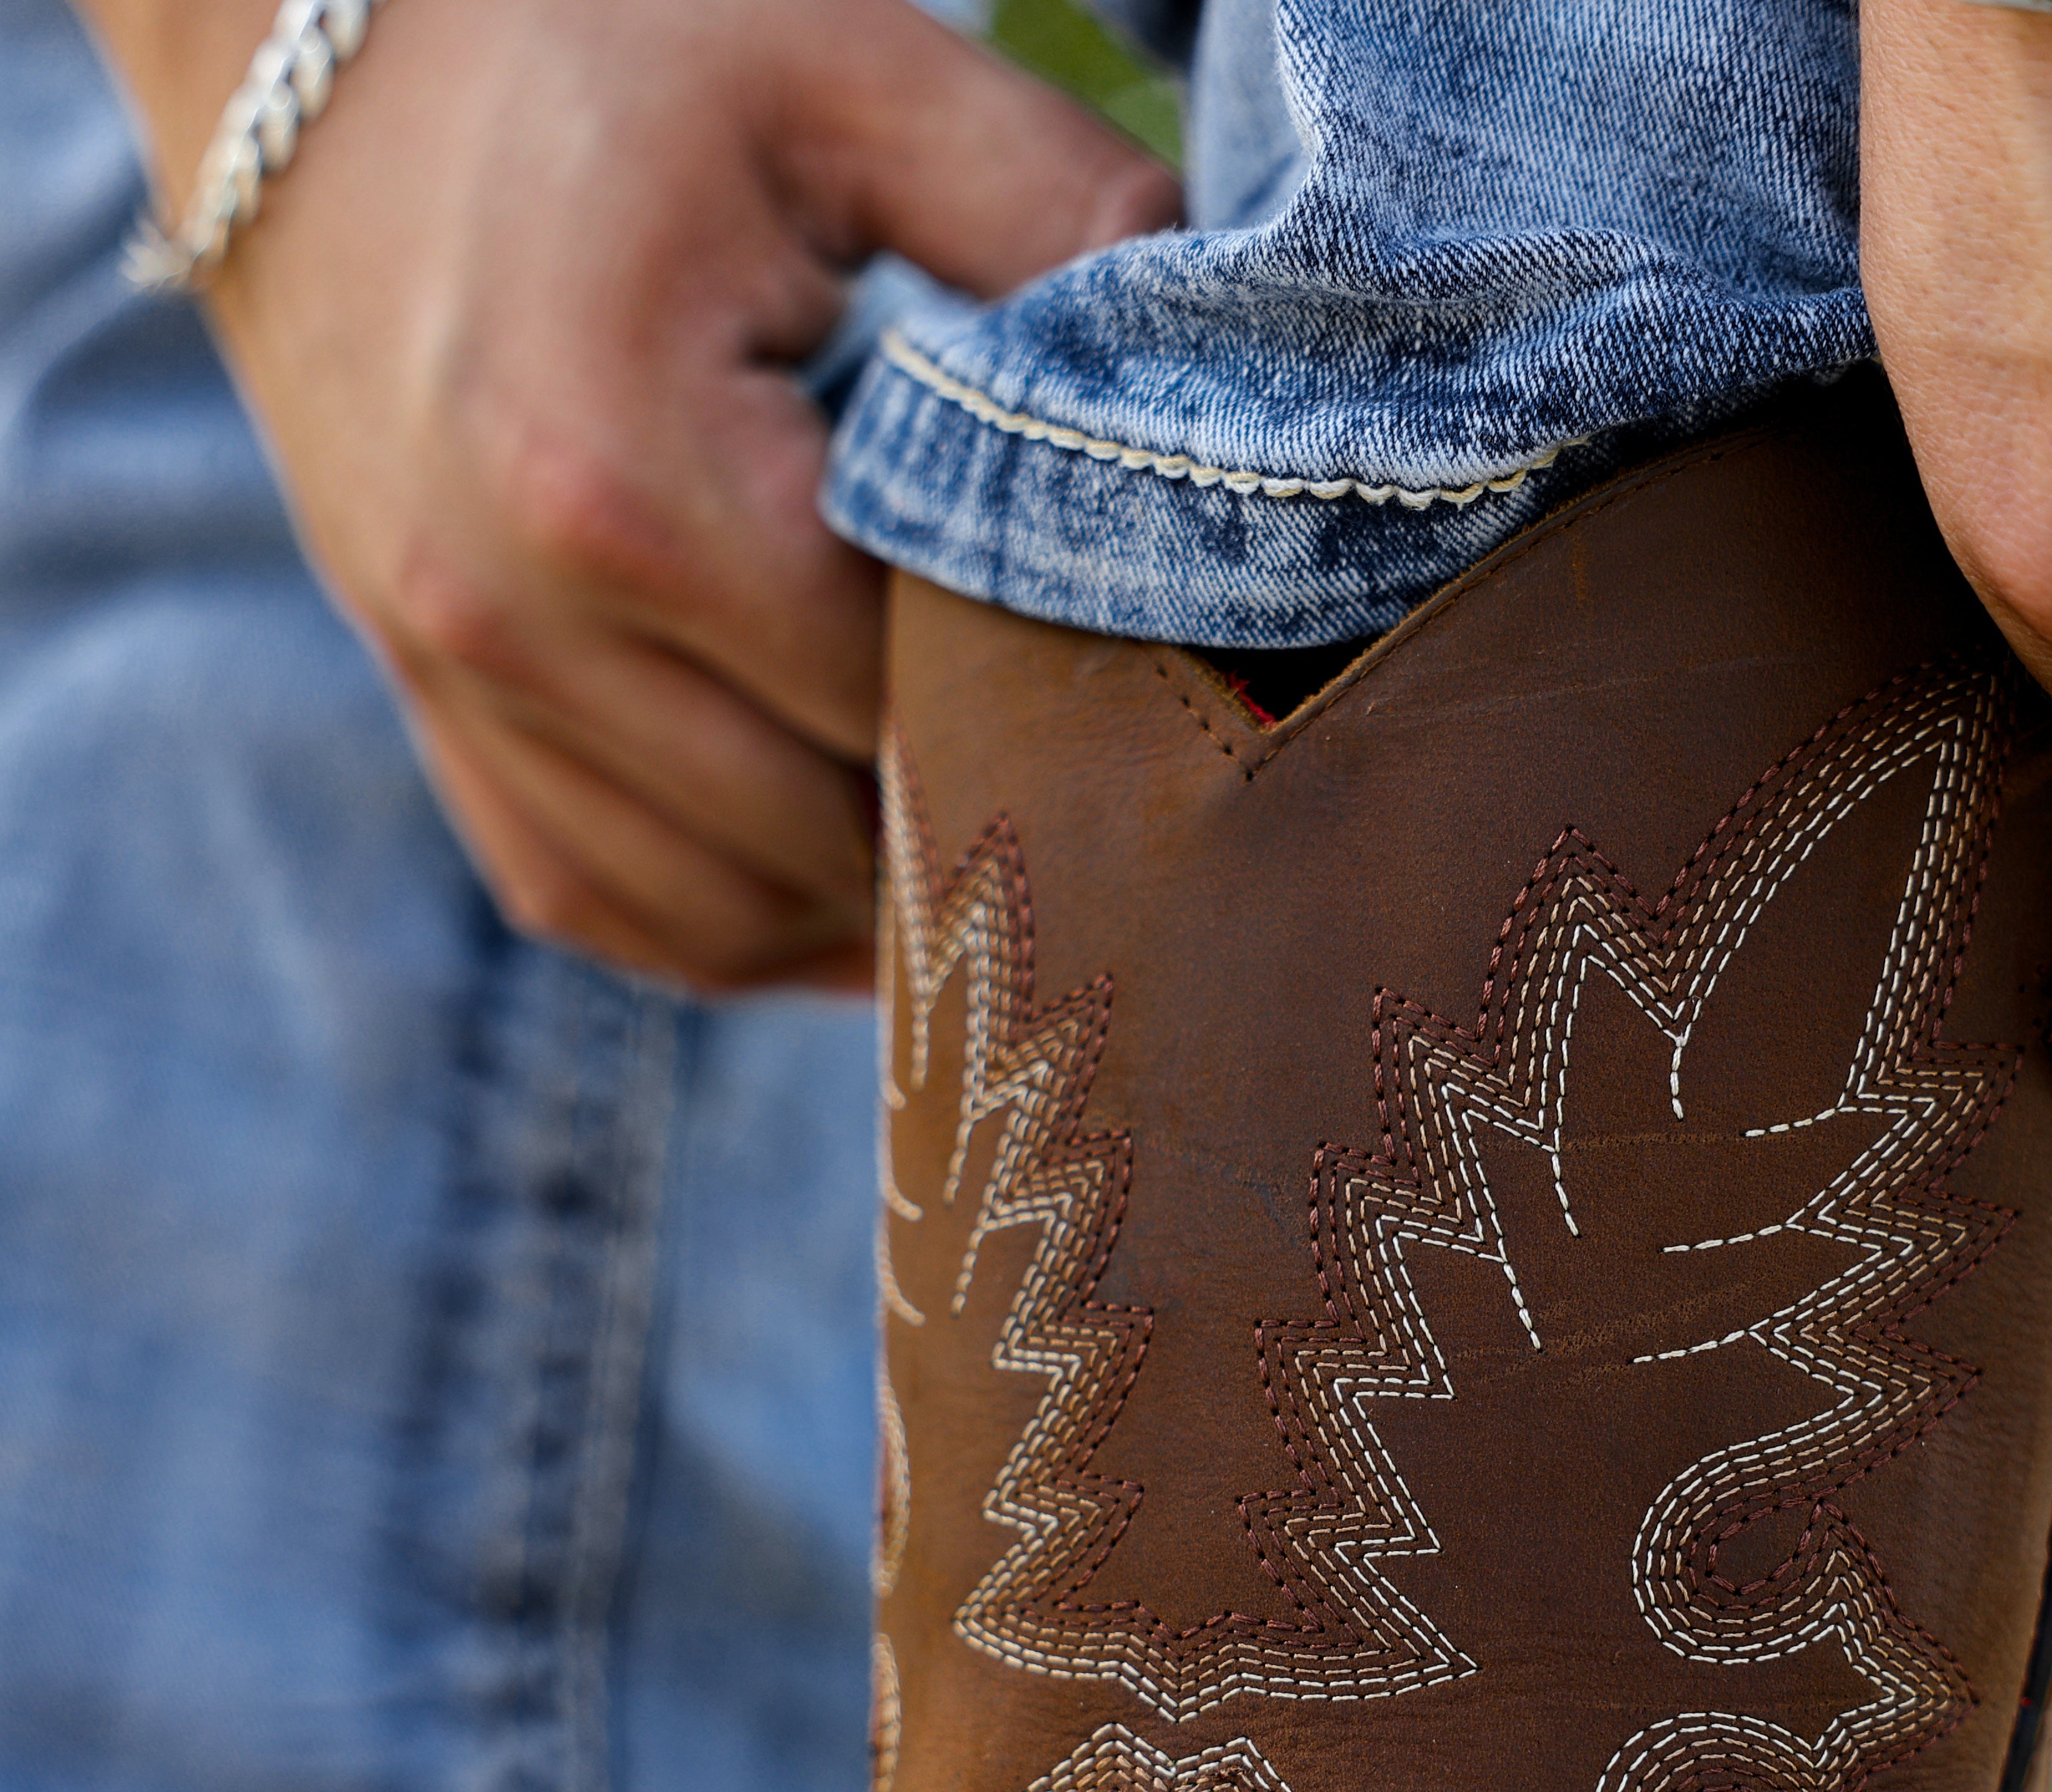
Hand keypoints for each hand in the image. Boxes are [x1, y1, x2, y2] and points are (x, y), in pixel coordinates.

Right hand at [81, 0, 1177, 989]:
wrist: (308, 52)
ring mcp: (454, 679)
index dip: (1037, 708)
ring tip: (976, 835)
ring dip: (857, 903)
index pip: (896, 697)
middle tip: (1093, 777)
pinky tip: (837, 888)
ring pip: (715, 911)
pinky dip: (731, 923)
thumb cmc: (598, 43)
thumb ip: (1056, 214)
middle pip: (820, 832)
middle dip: (964, 817)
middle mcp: (515, 621)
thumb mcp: (849, 76)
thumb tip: (1222, 362)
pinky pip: (596, 900)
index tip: (1134, 674)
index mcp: (624, 484)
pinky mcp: (428, 704)